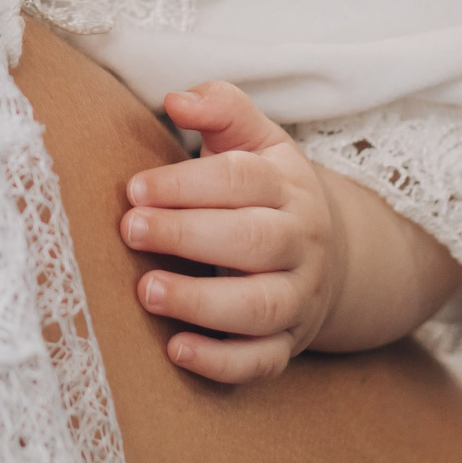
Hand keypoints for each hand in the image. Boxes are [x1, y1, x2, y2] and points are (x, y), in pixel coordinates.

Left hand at [121, 80, 344, 384]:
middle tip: (130, 230)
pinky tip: (175, 351)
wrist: (332, 257)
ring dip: (201, 302)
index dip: (186, 184)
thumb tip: (176, 99)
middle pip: (252, 241)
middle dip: (187, 235)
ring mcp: (298, 297)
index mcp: (288, 187)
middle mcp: (301, 243)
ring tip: (146, 291)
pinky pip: (260, 361)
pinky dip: (220, 362)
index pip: (241, 180)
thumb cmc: (267, 191)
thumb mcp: (256, 140)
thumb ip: (220, 109)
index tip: (134, 188)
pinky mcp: (287, 344)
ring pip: (258, 306)